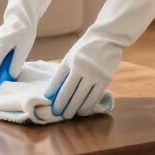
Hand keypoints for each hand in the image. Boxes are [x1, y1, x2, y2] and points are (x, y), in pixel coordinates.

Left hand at [44, 0, 154, 118]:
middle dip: (62, 104)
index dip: (53, 93)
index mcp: (71, 61)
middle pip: (69, 91)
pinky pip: (95, 96)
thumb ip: (64, 71)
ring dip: (74, 108)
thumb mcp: (71, 56)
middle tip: (56, 114)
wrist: (106, 38)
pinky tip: (83, 111)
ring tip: (68, 115)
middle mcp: (81, 68)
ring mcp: (95, 74)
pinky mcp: (106, 79)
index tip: (48, 102)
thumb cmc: (85, 48)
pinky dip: (88, 105)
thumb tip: (54, 91)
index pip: (58, 80)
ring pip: (82, 96)